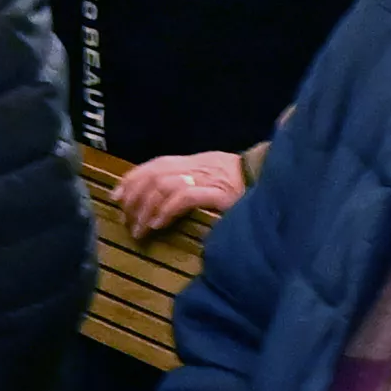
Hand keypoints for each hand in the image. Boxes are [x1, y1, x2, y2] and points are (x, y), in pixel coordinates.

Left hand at [111, 152, 246, 237]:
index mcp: (193, 161)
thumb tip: (155, 200)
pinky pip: (185, 198)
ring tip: (139, 229)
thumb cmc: (243, 187)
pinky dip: (167, 210)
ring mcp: (208, 179)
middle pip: (154, 175)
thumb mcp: (211, 179)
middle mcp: (197, 166)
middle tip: (127, 221)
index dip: (132, 179)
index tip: (116, 197)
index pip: (155, 165)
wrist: (273, 181)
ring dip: (146, 209)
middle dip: (135, 198)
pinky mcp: (219, 194)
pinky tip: (158, 225)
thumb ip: (187, 183)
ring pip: (164, 186)